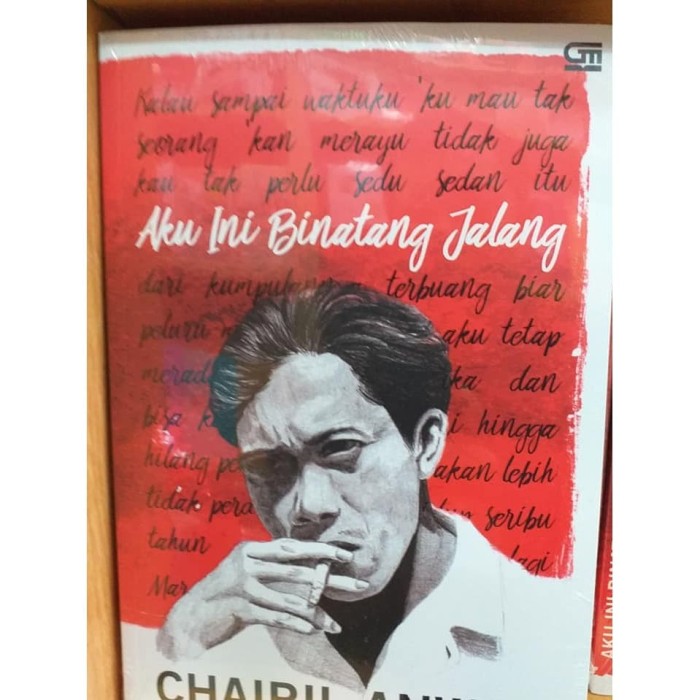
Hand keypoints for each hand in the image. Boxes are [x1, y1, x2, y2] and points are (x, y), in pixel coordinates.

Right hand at [156, 538, 367, 659]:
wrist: (190, 616)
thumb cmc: (222, 592)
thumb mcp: (242, 568)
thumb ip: (268, 562)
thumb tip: (303, 566)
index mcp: (251, 548)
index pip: (292, 547)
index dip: (320, 550)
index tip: (345, 555)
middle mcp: (248, 563)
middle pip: (297, 570)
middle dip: (330, 578)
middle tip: (359, 584)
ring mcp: (243, 586)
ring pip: (290, 598)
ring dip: (316, 613)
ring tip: (335, 624)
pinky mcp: (240, 609)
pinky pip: (276, 617)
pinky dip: (296, 624)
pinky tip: (312, 630)